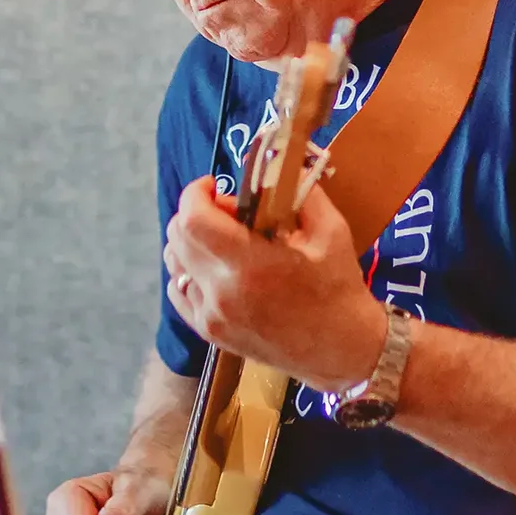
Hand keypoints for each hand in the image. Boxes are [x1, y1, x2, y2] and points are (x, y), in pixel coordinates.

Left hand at [163, 178, 386, 392]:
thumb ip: (299, 191)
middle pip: (178, 236)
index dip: (196, 193)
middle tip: (228, 212)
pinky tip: (216, 268)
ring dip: (190, 241)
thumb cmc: (338, 288)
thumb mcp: (330, 230)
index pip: (193, 218)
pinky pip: (178, 290)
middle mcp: (221, 293)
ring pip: (173, 262)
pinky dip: (189, 271)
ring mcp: (211, 317)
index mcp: (250, 265)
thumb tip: (275, 164)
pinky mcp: (209, 333)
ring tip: (222, 240)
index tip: (215, 186)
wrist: (342, 350)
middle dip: (196, 212)